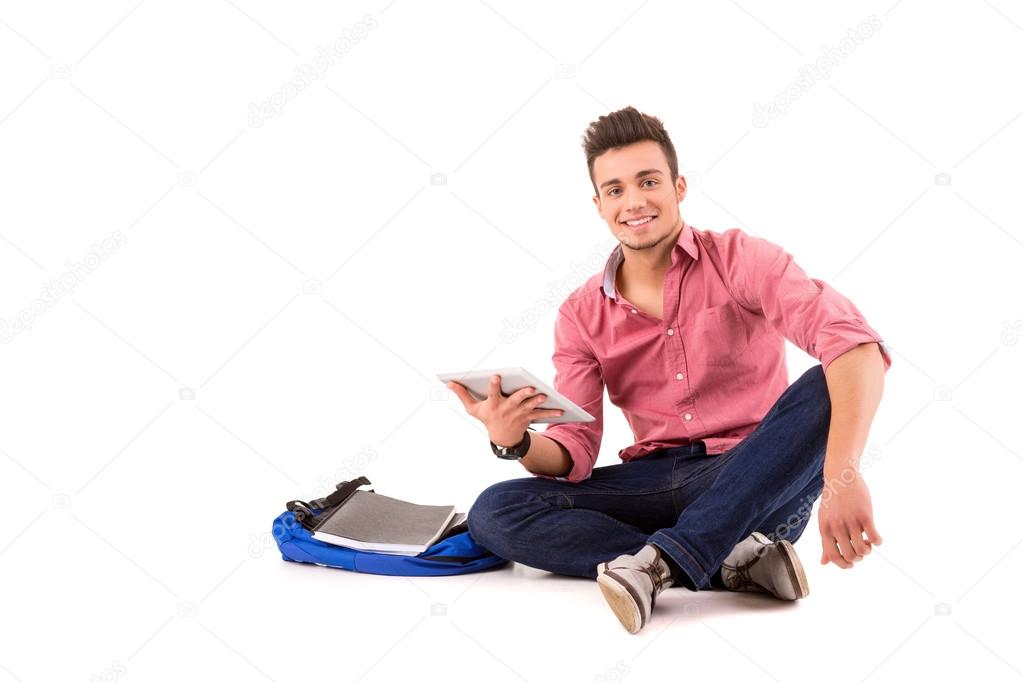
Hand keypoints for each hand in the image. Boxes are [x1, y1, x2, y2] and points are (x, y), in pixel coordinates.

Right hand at [446, 374, 563, 445]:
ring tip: (544, 395)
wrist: (503, 438)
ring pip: (530, 406)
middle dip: (523, 394)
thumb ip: (462, 394)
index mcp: (493, 405)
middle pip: (516, 400)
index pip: (493, 393)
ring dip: (538, 401)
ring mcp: (519, 414)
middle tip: (530, 388)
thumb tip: (449, 381)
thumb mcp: (473, 409)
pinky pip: (542, 414)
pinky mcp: (529, 417)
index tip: (496, 376)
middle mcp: (507, 409)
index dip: (494, 385)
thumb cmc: (487, 418)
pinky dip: (551, 412)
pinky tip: (561, 409)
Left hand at [818, 470, 882, 568]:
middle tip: (861, 549)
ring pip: (863, 549)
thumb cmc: (833, 502)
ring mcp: (851, 521)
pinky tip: (876, 537)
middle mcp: (837, 527)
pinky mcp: (865, 515)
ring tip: (867, 542)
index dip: (844, 565)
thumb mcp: (825, 521)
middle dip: (858, 557)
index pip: (834, 556)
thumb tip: (824, 563)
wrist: (841, 477)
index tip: (852, 564)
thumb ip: (825, 543)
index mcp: (825, 529)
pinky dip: (878, 541)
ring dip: (868, 551)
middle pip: (850, 555)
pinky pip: (874, 537)